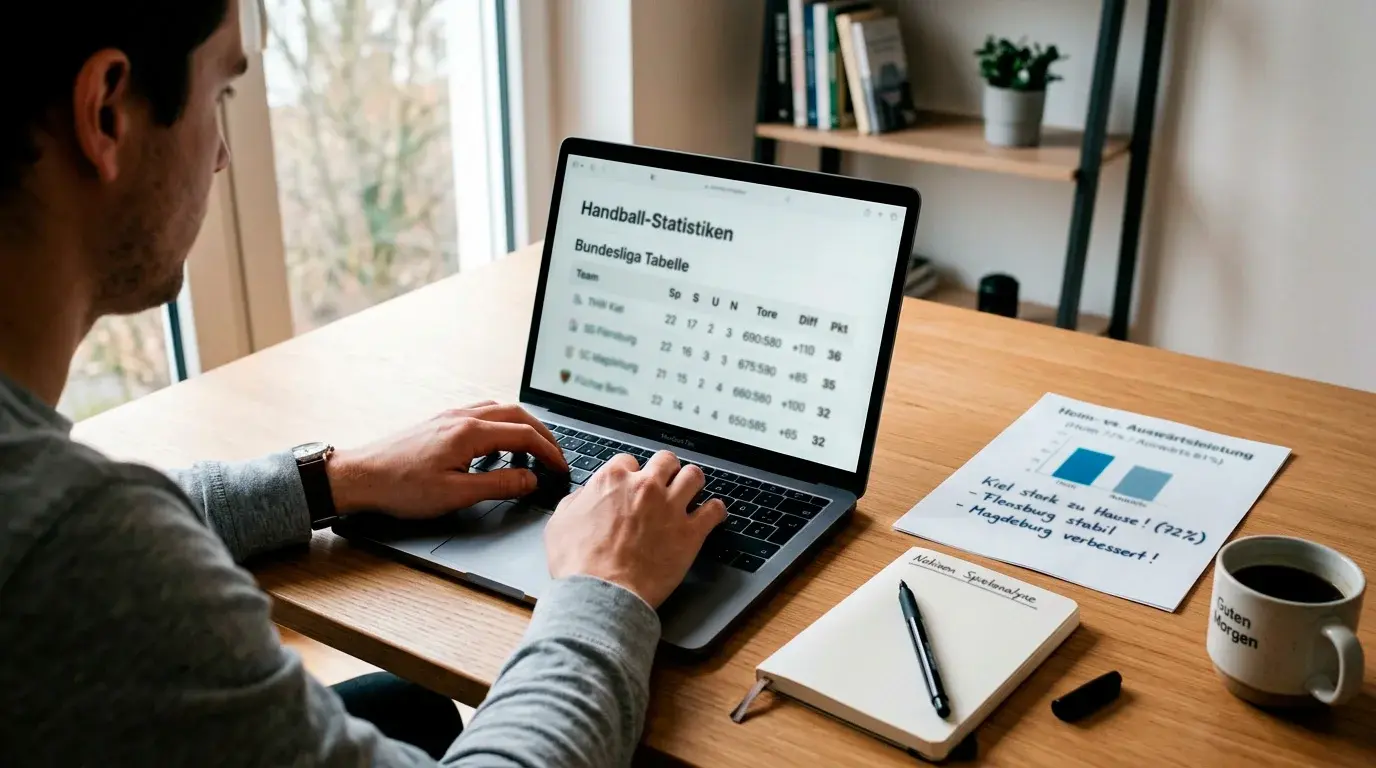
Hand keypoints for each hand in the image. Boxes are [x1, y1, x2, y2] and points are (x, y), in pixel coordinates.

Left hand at [326, 402, 566, 519]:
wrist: (360, 476)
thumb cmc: (401, 487)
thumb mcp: (456, 494)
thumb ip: (499, 485)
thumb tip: (531, 480)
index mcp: (471, 433)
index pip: (525, 435)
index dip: (549, 452)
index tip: (561, 469)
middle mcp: (463, 417)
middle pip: (518, 415)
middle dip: (543, 435)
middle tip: (555, 456)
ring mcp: (450, 416)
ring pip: (500, 409)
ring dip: (523, 426)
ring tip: (533, 450)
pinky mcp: (440, 422)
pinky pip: (482, 413)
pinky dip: (502, 424)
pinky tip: (497, 445)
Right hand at [544, 451, 728, 606]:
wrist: (600, 593)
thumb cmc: (578, 563)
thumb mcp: (560, 523)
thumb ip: (576, 501)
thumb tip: (585, 495)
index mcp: (613, 480)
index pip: (629, 461)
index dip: (631, 474)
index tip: (633, 484)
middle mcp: (645, 487)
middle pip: (666, 461)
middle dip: (666, 470)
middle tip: (665, 482)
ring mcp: (670, 507)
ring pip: (694, 476)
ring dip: (692, 482)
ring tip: (692, 491)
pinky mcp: (690, 532)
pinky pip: (714, 510)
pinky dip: (715, 510)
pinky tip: (712, 514)